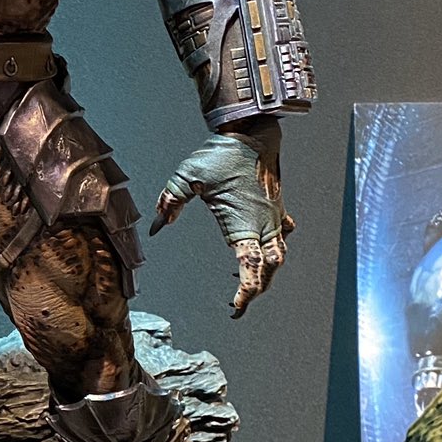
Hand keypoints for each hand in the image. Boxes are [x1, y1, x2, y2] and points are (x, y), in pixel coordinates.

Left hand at [149, 120, 293, 317]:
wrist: (252, 133)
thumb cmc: (221, 154)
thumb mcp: (187, 176)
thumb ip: (170, 202)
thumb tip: (157, 226)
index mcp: (245, 224)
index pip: (252, 270)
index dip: (246, 294)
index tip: (235, 308)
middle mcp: (265, 224)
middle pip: (270, 270)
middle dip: (257, 289)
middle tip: (240, 300)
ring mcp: (274, 216)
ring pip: (280, 254)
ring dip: (267, 271)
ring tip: (250, 281)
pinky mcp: (277, 206)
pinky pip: (283, 234)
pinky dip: (276, 247)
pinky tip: (264, 247)